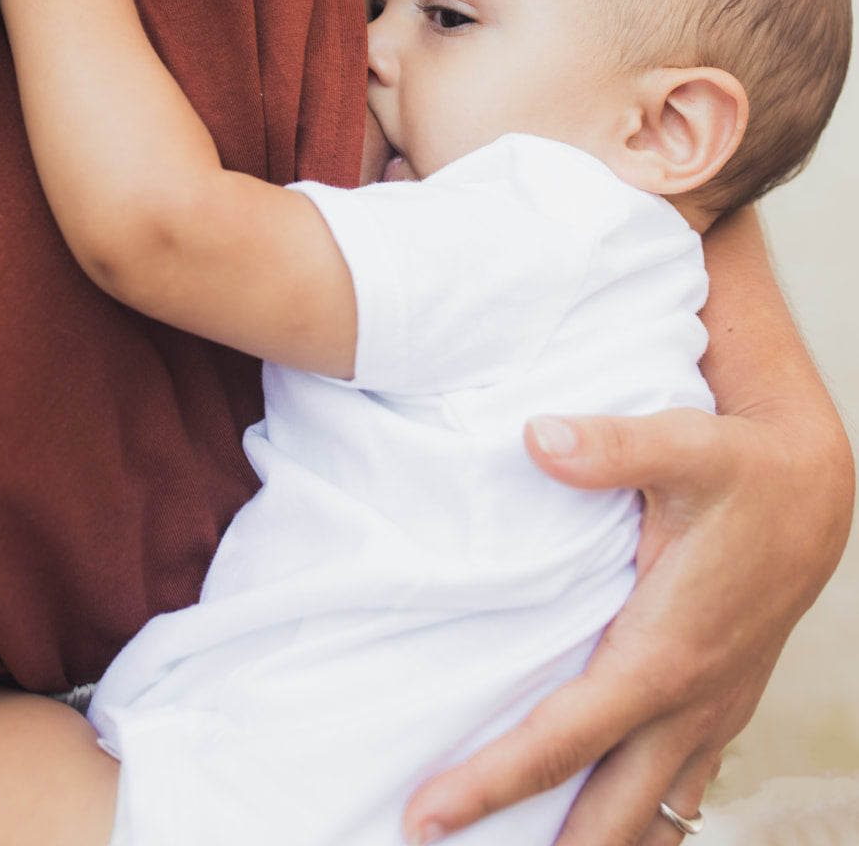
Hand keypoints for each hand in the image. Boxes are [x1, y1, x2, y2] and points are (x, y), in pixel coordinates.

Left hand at [402, 403, 853, 845]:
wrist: (815, 489)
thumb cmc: (742, 469)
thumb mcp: (680, 444)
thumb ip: (608, 446)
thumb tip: (536, 437)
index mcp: (662, 656)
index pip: (560, 740)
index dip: (489, 783)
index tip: (426, 816)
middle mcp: (687, 705)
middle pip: (604, 813)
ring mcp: (710, 716)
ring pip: (649, 818)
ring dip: (593, 844)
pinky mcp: (720, 710)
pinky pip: (677, 792)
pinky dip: (637, 824)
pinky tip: (599, 827)